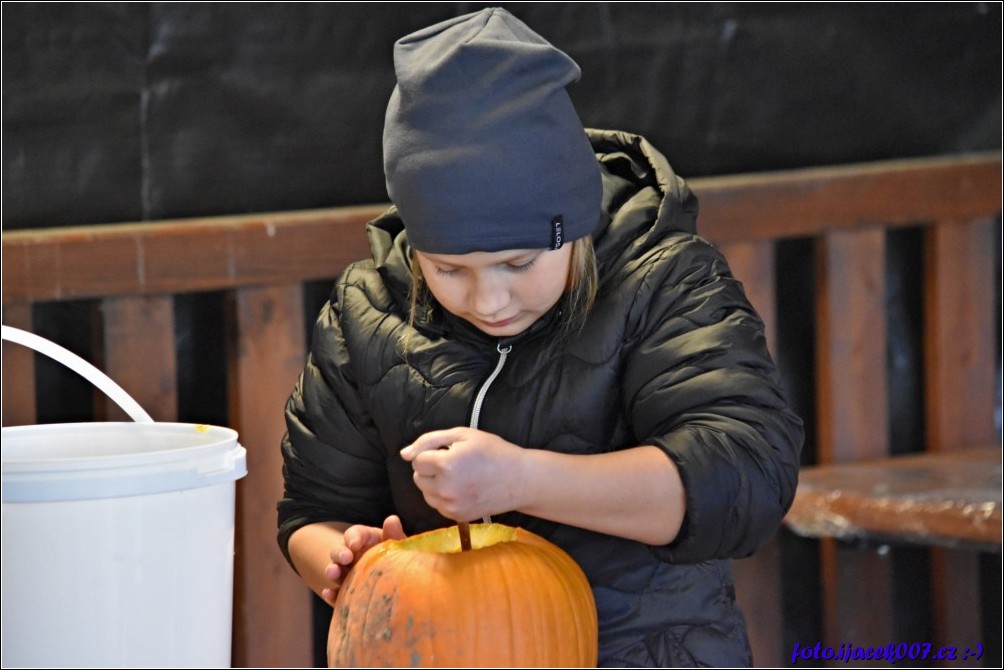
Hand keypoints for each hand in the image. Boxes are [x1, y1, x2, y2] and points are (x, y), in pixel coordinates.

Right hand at [321, 515, 404, 605]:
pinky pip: (335, 592)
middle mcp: (351, 555)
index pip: (354, 534)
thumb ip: (393, 533)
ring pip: (334, 570)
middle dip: (340, 553)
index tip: (355, 544)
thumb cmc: (396, 556)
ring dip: (332, 570)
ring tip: (334, 574)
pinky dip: (330, 593)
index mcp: (363, 540)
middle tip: (346, 558)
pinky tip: (329, 594)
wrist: (397, 579)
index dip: (353, 538)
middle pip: (339, 550)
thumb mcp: (396, 543)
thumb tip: (392, 520)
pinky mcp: (344, 591)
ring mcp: (346, 573)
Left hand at [400, 427, 523, 521]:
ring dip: (435, 483)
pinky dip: (443, 497)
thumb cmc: (493, 452)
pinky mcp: (457, 517)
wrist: (520, 480)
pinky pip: (437, 505)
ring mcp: (451, 506)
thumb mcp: (463, 435)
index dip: (432, 453)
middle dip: (430, 469)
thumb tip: (404, 454)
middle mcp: (446, 488)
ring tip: (458, 476)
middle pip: (418, 478)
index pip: (417, 460)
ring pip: (425, 493)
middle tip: (455, 464)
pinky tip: (462, 489)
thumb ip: (429, 441)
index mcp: (447, 464)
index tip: (450, 452)